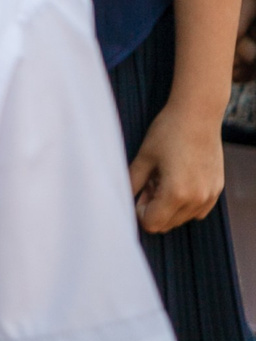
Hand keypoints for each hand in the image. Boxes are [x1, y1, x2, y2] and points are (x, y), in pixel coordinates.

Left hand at [129, 100, 225, 234]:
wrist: (198, 115)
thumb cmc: (168, 132)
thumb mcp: (143, 158)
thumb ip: (132, 183)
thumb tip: (122, 200)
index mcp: (176, 193)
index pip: (153, 224)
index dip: (140, 212)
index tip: (139, 192)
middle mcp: (197, 199)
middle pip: (168, 224)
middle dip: (154, 208)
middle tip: (149, 183)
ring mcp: (210, 196)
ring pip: (183, 218)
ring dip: (169, 206)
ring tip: (163, 178)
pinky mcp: (217, 189)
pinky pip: (197, 209)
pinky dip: (185, 202)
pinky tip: (178, 179)